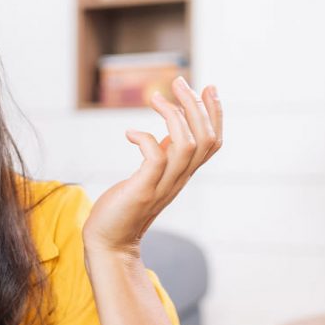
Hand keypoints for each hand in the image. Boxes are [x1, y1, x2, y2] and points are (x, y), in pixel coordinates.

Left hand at [82, 76, 222, 256]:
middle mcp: (179, 179)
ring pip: (187, 145)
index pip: (213, 142)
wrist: (109, 242)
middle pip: (205, 139)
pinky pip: (155, 159)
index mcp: (184, 174)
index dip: (215, 113)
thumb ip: (165, 156)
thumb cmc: (125, 206)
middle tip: (178, 82)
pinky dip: (145, 139)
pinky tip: (129, 134)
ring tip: (155, 98)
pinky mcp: (142, 191)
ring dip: (174, 116)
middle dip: (195, 105)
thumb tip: (171, 131)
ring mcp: (162, 186)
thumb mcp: (150, 176)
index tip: (208, 86)